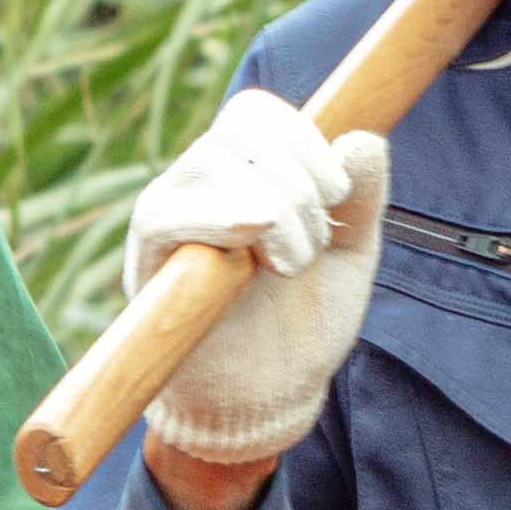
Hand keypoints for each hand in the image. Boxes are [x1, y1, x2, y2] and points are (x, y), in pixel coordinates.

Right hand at [128, 90, 388, 477]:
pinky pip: (168, 211)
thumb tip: (362, 139)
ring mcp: (169, 212)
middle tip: (315, 247)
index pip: (256, 112)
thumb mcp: (350, 256)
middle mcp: (200, 182)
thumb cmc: (302, 321)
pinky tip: (255, 239)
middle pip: (241, 130)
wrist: (269, 397)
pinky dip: (220, 215)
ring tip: (289, 268)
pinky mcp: (147, 255)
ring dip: (275, 212)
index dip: (303, 139)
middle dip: (299, 184)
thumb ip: (363, 199)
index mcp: (244, 172)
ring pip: (212, 161)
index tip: (338, 195)